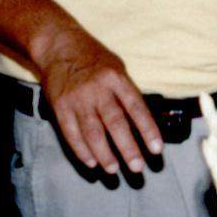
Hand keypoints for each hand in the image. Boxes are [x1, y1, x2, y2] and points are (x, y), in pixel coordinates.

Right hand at [35, 30, 161, 176]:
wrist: (59, 45)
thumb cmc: (94, 59)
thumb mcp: (117, 68)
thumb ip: (127, 93)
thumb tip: (143, 123)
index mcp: (116, 78)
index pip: (136, 108)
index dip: (148, 130)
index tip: (157, 150)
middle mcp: (98, 89)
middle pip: (115, 123)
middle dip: (128, 148)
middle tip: (138, 168)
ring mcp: (77, 99)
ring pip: (92, 132)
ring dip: (104, 154)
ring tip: (114, 170)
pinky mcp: (60, 107)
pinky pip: (71, 133)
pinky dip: (81, 150)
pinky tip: (91, 162)